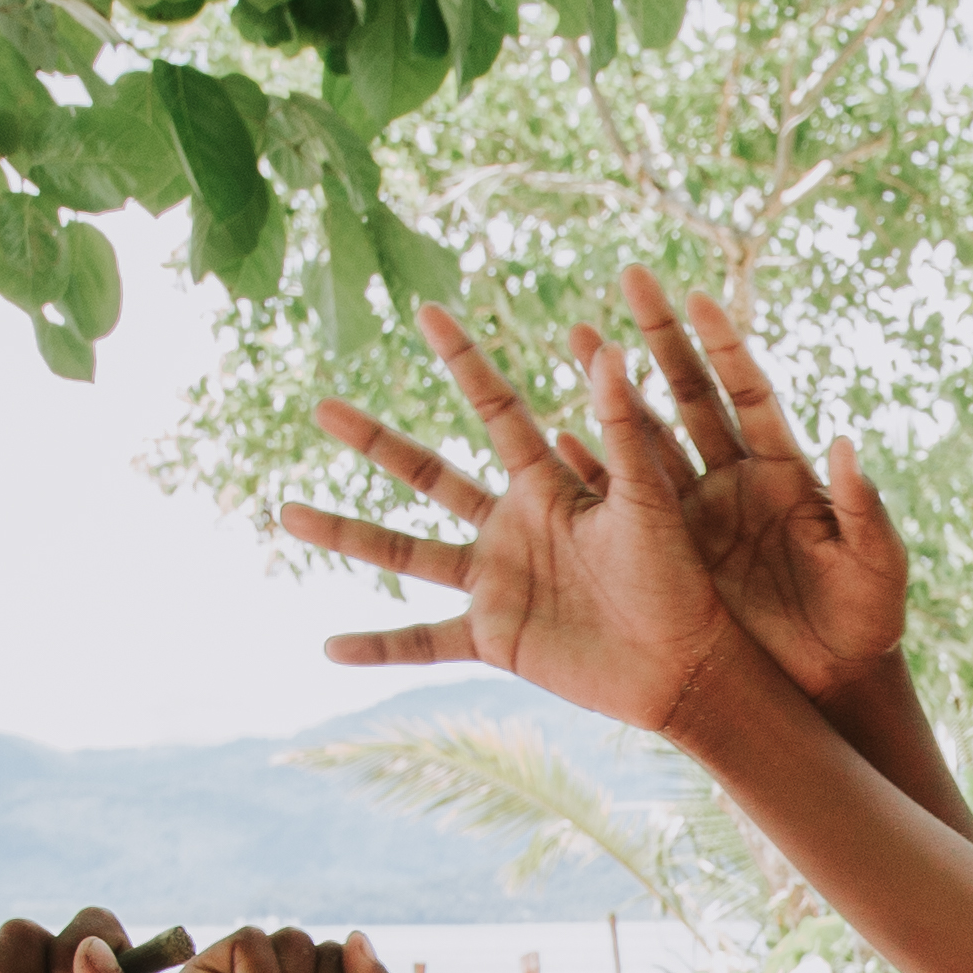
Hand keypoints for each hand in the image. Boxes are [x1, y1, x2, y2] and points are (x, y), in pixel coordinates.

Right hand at [281, 304, 754, 744]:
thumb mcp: (650, 502)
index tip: (427, 309)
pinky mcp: (495, 638)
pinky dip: (379, 646)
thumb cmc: (683, 579)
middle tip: (318, 406)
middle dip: (374, 442)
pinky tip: (328, 647)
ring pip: (406, 553)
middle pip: (428, 473)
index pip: (496, 409)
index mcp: (548, 485)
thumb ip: (625, 432)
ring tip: (284, 514)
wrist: (688, 663)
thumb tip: (613, 351)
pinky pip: (425, 642)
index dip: (463, 360)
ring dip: (346, 534)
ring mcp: (496, 583)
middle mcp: (510, 526)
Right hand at [617, 264, 914, 707]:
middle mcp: (734, 480)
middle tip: (633, 276)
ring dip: (614, 388)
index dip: (727, 348)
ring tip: (581, 335)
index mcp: (785, 472)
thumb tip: (848, 444)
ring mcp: (697, 515)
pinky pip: (621, 505)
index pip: (751, 394)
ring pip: (647, 437)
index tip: (700, 298)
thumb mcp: (875, 570)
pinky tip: (556, 436)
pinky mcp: (670, 556)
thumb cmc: (862, 623)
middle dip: (662, 338)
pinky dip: (592, 471)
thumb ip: (864, 511)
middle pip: (691, 395)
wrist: (828, 683)